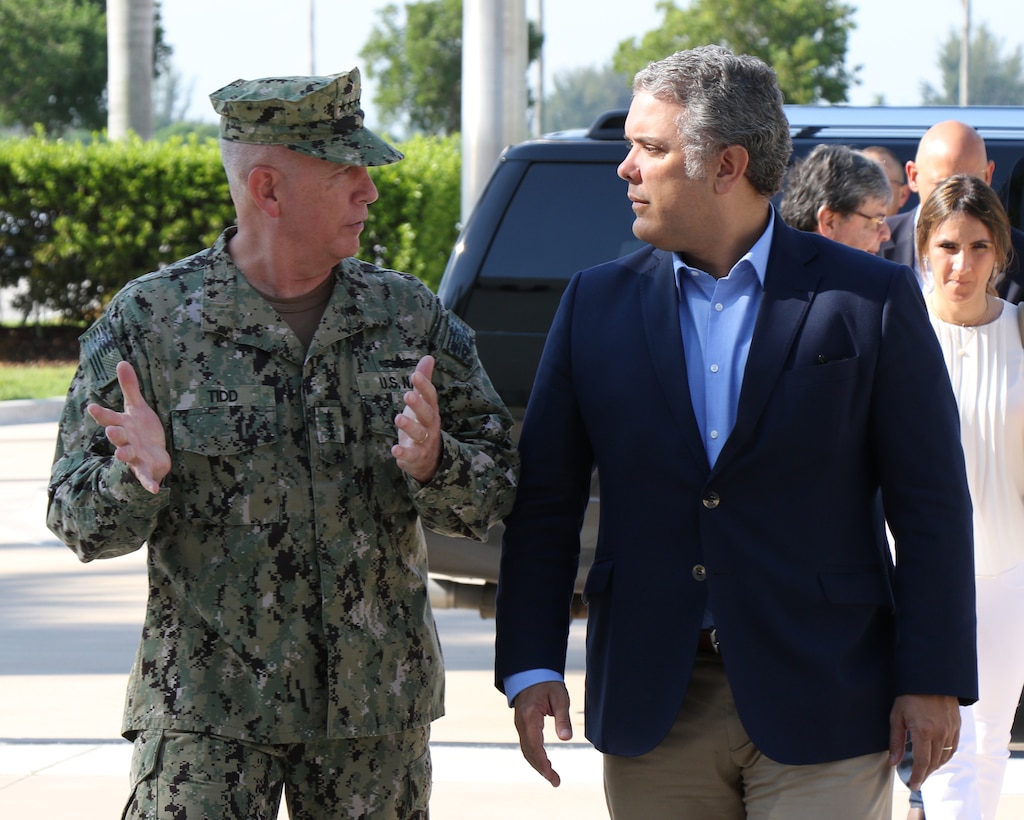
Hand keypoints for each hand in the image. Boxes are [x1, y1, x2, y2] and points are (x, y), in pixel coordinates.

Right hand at [87, 360, 169, 493]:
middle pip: (118, 437)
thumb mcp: (137, 407)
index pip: (109, 418)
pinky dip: (149, 484)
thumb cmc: (142, 430)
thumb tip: (122, 361)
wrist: (154, 454)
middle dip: (115, 434)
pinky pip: (146, 478)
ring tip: (121, 454)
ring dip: (124, 455)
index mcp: (122, 425)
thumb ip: (130, 387)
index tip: (91, 407)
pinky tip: (155, 490)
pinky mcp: (146, 469)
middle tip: (111, 430)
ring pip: (127, 455)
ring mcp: (135, 456)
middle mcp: (125, 441)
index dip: (101, 414)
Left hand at [391, 355, 440, 482]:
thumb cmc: (423, 424)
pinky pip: (412, 455)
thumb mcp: (424, 403)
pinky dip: (404, 453)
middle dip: (418, 405)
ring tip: (398, 418)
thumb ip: (424, 381)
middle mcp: (431, 425)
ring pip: (419, 433)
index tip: (415, 375)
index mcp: (431, 410)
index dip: (424, 386)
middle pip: (427, 414)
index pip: (430, 396)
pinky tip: (395, 449)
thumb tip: (428, 357)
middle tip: (408, 395)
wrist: (430, 459)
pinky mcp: (417, 456)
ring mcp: (425, 441)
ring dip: (409, 426)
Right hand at [512, 681, 572, 786]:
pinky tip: (544, 762)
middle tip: (555, 781)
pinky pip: (526, 744)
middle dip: (541, 769)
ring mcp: (520, 724)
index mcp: (530, 717)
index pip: (535, 747)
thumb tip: (566, 739)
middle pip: (529, 752)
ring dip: (537, 764)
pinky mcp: (522, 724)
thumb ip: (562, 718)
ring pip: (526, 750)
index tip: (552, 777)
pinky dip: (534, 756)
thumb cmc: (547, 683)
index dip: (543, 764)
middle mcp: (521, 724)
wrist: (531, 672)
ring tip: (551, 776)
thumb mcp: (560, 698)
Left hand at [889, 693, 960, 789]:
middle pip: (934, 762)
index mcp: (924, 731)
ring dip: (935, 766)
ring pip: (945, 757)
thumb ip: (896, 741)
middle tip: (917, 780)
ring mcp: (951, 730)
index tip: (913, 785)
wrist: (931, 678)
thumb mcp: (897, 716)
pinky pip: (953, 748)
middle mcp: (940, 733)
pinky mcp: (957, 726)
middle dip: (925, 773)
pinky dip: (945, 757)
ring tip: (925, 770)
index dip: (918, 776)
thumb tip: (893, 762)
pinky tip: (938, 758)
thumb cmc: (909, 695)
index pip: (922, 762)